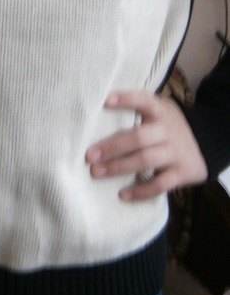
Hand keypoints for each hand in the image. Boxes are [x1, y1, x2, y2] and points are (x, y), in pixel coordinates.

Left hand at [85, 90, 207, 200]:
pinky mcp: (183, 172)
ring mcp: (176, 152)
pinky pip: (160, 184)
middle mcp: (168, 130)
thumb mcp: (157, 113)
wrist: (205, 144)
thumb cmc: (165, 128)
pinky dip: (140, 191)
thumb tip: (94, 120)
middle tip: (89, 156)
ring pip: (145, 160)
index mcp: (160, 111)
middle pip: (139, 137)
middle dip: (112, 147)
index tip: (105, 101)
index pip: (144, 101)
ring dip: (118, 167)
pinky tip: (122, 195)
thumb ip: (136, 112)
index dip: (126, 99)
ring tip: (96, 173)